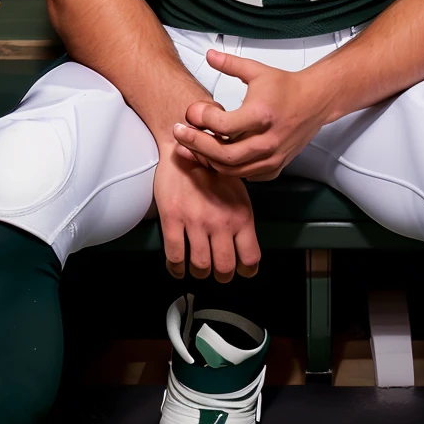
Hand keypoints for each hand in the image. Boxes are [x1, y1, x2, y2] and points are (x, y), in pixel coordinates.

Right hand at [153, 145, 260, 283]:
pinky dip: (177, 268)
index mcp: (241, 215)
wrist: (184, 147)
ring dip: (200, 273)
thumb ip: (241, 219)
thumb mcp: (239, 192)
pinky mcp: (173, 219)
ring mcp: (196, 222)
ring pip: (200, 266)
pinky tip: (178, 268)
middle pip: (224, 268)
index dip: (246, 270)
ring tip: (198, 269)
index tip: (241, 270)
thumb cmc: (212, 168)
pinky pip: (175, 256)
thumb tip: (242, 246)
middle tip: (218, 273)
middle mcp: (221, 222)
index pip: (250, 258)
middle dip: (222, 276)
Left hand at [172, 49, 328, 180]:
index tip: (192, 113)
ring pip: (233, 169)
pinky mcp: (276, 166)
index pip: (222, 126)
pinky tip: (217, 157)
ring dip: (209, 160)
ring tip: (193, 146)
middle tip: (180, 134)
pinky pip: (247, 175)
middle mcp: (268, 140)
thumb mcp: (256, 71)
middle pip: (224, 154)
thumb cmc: (286, 86)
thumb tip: (210, 54)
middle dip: (196, 145)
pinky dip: (230, 169)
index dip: (202, 119)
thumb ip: (230, 64)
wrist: (315, 101)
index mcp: (261, 114)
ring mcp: (273, 156)